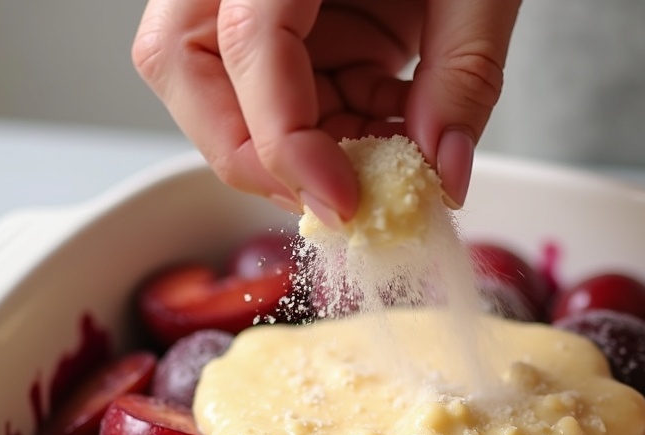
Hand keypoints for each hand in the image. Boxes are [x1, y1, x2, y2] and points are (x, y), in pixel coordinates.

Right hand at [133, 0, 519, 225]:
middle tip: (333, 198)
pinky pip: (278, 97)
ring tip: (377, 165)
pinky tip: (387, 130)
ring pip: (218, 95)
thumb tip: (445, 175)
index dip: (284, 137)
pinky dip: (331, 136)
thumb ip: (464, 75)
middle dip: (254, 154)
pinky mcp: (281, 24)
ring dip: (296, 152)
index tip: (342, 199)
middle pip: (180, 66)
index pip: (246, 40)